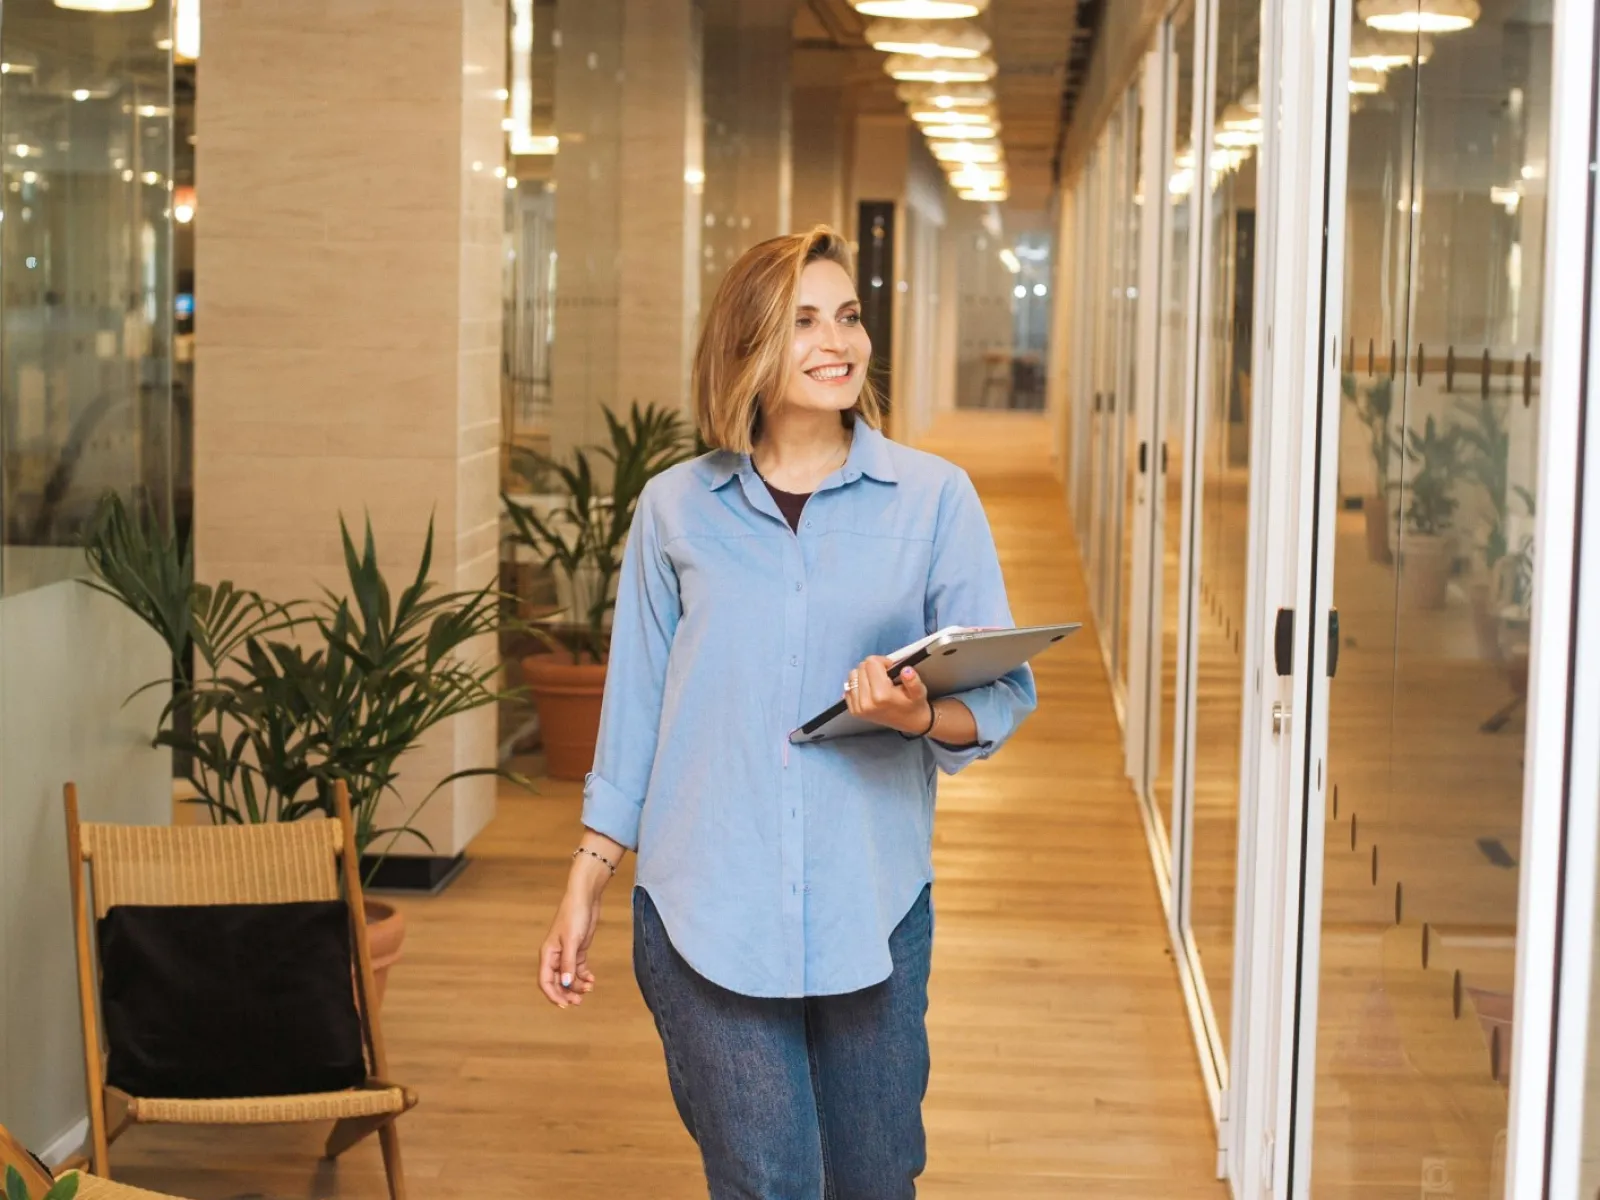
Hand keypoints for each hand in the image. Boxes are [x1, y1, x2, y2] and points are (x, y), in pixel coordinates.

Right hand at [538, 878, 602, 1008]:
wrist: (586, 898)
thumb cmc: (574, 915)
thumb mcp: (572, 941)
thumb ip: (568, 964)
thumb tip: (564, 984)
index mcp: (548, 954)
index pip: (545, 981)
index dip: (553, 995)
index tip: (565, 1005)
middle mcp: (555, 956)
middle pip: (557, 982)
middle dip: (567, 993)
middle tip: (579, 1001)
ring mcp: (566, 954)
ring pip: (568, 977)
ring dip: (577, 985)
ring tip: (589, 988)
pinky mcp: (577, 950)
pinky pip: (578, 969)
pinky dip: (584, 976)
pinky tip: (591, 980)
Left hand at [844, 655, 932, 735]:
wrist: (910, 723)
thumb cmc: (914, 705)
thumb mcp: (919, 692)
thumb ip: (913, 681)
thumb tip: (906, 670)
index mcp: (881, 695)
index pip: (872, 663)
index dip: (882, 661)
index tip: (890, 668)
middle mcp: (866, 702)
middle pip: (861, 668)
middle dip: (873, 667)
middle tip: (885, 675)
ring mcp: (858, 707)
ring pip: (853, 675)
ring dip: (864, 674)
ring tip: (877, 681)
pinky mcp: (854, 711)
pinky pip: (848, 687)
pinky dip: (858, 684)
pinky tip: (869, 689)